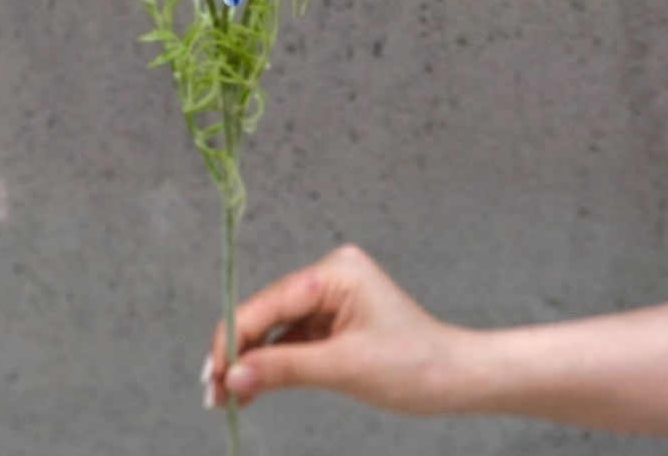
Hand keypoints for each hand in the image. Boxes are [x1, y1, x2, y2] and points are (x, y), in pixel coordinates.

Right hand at [207, 244, 464, 412]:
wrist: (455, 379)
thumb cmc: (411, 366)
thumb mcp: (343, 368)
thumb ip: (285, 368)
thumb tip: (233, 375)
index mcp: (335, 271)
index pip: (272, 301)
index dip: (236, 335)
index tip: (212, 371)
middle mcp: (329, 274)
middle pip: (268, 312)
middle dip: (239, 351)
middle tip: (212, 390)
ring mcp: (330, 296)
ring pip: (276, 328)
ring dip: (252, 361)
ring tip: (225, 396)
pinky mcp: (332, 319)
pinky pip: (293, 338)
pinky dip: (273, 364)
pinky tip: (250, 388)